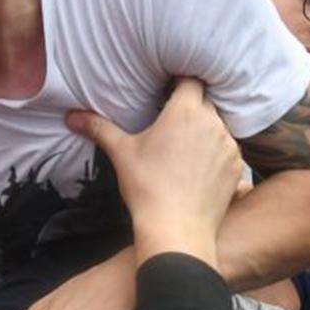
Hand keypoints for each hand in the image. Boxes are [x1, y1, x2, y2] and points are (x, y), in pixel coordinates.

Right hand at [66, 77, 241, 262]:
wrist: (176, 230)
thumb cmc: (147, 188)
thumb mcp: (121, 154)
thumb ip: (99, 128)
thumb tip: (71, 116)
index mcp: (185, 111)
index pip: (191, 80)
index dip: (180, 82)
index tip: (168, 90)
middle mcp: (213, 122)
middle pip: (206, 102)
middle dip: (191, 107)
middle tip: (173, 120)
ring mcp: (229, 145)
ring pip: (220, 126)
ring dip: (206, 131)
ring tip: (186, 148)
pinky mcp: (238, 167)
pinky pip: (228, 150)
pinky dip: (217, 154)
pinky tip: (200, 169)